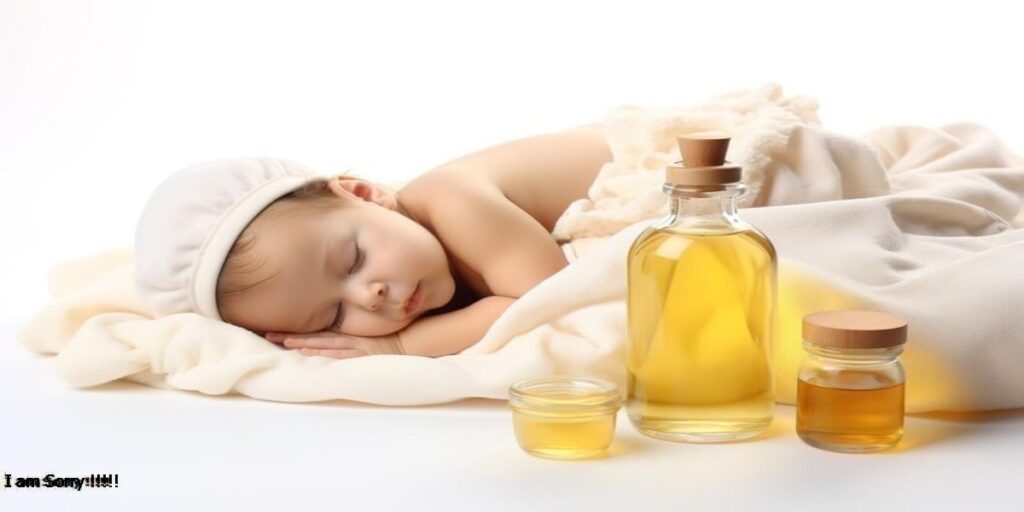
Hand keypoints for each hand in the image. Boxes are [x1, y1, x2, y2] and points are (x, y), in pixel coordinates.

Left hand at [263, 330, 405, 358]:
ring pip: (323, 343)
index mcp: (345, 335)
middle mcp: (346, 338)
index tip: (274, 331)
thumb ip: (351, 339)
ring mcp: (354, 345)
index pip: (316, 333)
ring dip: (302, 342)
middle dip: (290, 335)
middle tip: (267, 333)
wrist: (410, 342)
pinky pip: (339, 352)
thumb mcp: (366, 338)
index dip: (295, 332)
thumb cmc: (389, 341)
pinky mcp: (362, 352)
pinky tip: (307, 351)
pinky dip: (322, 351)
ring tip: (283, 341)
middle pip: (314, 336)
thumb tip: (332, 342)